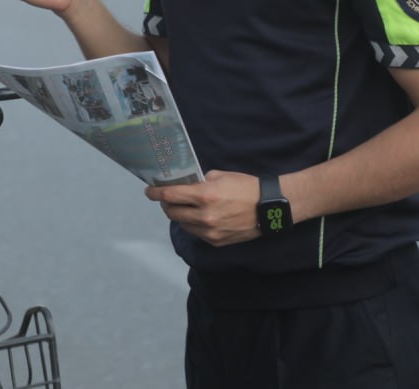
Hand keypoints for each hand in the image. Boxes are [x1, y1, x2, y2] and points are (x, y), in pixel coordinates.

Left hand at [145, 171, 262, 246]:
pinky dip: (193, 224)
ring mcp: (210, 231)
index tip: (149, 191)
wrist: (269, 208)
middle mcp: (204, 216)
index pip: (170, 195)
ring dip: (180, 215)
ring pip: (182, 224)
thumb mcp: (220, 176)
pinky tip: (199, 216)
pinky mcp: (216, 241)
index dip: (156, 192)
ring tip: (185, 207)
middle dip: (166, 204)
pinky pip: (196, 232)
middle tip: (168, 198)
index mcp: (205, 196)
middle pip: (172, 212)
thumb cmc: (246, 187)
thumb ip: (199, 181)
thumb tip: (184, 185)